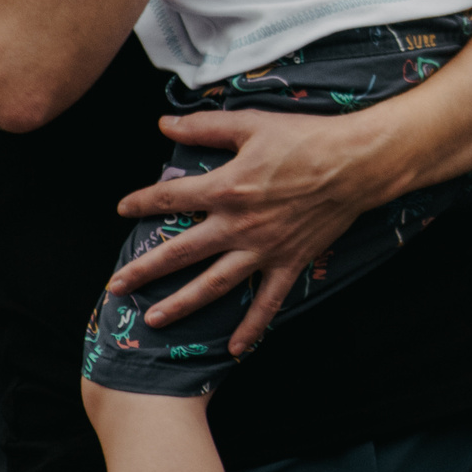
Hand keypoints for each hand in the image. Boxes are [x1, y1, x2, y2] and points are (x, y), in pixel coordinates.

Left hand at [110, 109, 411, 353]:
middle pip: (181, 252)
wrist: (356, 163)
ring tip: (154, 321)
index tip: (122, 209)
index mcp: (226, 188)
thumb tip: (163, 123)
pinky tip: (234, 349)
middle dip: (144, 271)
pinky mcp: (289, 262)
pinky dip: (251, 326)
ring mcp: (264, 249)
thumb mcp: (251, 123)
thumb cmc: (305, 138)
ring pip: (214, 284)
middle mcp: (238, 225)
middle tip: (115, 288)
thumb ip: (204, 126)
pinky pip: (267, 302)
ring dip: (182, 304)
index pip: (171, 198)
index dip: (141, 202)